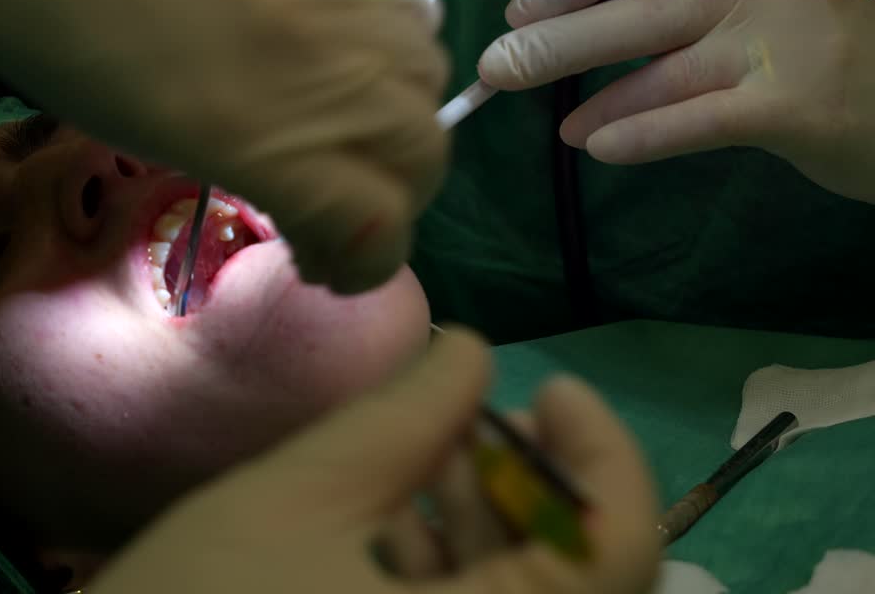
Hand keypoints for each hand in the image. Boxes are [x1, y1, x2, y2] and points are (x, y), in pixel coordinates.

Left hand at [0, 0, 449, 293]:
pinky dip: (392, 50)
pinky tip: (343, 50)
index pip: (375, 232)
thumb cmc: (50, 26)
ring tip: (341, 127)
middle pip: (422, 159)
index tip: (318, 264)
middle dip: (390, 202)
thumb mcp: (144, 132)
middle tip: (332, 207)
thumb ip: (243, 165)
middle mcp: (332, 74)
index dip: (358, 267)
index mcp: (267, 141)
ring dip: (398, 123)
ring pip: (428, 83)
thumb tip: (293, 184)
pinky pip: (410, 11)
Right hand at [89, 328, 660, 593]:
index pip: (619, 552)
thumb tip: (471, 351)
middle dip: (529, 485)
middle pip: (575, 579)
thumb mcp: (302, 495)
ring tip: (418, 461)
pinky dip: (450, 576)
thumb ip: (405, 415)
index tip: (547, 386)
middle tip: (464, 419)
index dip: (601, 456)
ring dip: (488, 529)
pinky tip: (388, 529)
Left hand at [477, 0, 874, 203]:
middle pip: (637, 12)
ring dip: (597, 100)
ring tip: (558, 128)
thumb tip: (564, 32)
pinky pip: (697, 121)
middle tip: (497, 69)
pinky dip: (642, 134)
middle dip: (557, 41)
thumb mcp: (749, 2)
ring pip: (663, 71)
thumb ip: (675, 8)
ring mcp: (781, 42)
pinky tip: (600, 146)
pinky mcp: (792, 106)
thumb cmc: (809, 51)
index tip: (519, 7)